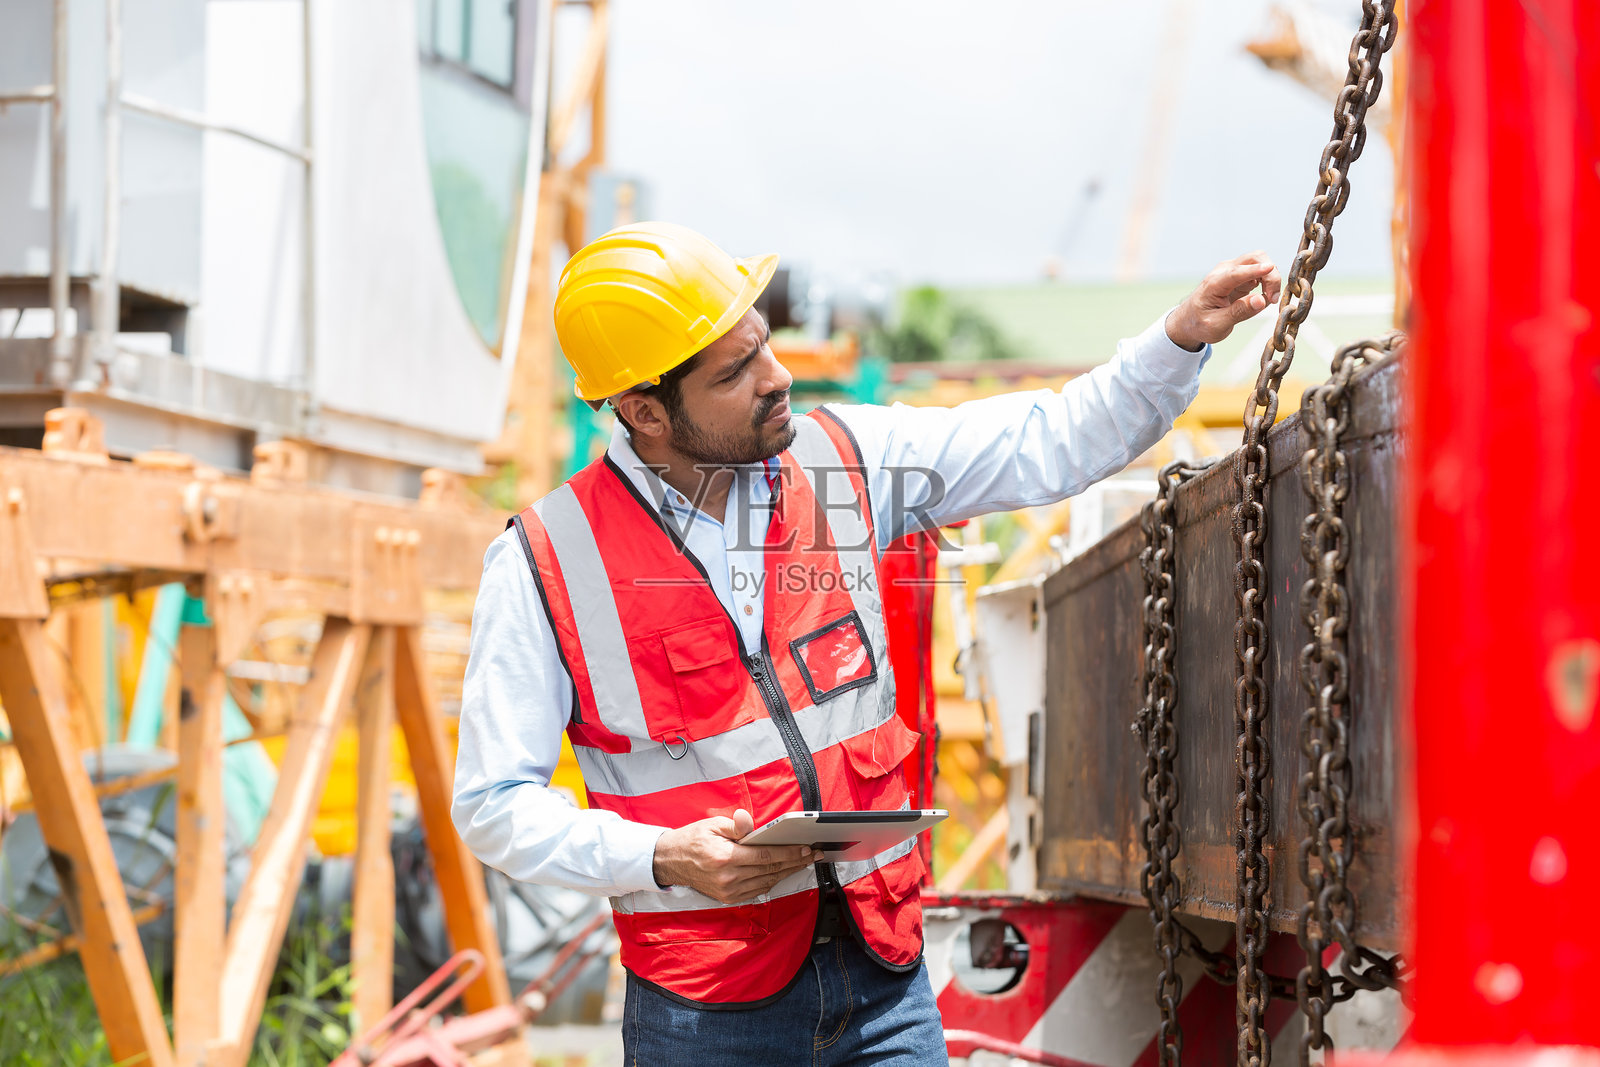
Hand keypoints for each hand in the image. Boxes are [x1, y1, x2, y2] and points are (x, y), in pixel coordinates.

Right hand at [652, 809, 820, 903]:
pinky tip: (784, 871)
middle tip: (814, 854)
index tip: (806, 848)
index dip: (789, 852)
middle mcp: (729, 878)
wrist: (670, 862)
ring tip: (804, 862)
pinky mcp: (729, 898)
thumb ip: (735, 826)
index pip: (766, 856)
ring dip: (788, 872)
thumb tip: (749, 822)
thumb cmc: (693, 839)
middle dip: (796, 861)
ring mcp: (729, 891)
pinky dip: (773, 881)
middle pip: (771, 870)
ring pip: (767, 882)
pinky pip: (758, 890)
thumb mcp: (712, 825)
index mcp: (725, 858)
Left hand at [1165, 251, 1282, 350]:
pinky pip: (1260, 271)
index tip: (1270, 268)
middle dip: (1269, 274)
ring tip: (1270, 299)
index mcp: (1214, 283)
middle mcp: (1224, 271)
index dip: (1254, 270)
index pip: (1236, 272)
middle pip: (1254, 259)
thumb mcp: (1216, 325)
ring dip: (1271, 278)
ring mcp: (1234, 271)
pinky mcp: (1242, 276)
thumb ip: (1239, 312)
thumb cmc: (1200, 323)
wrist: (1189, 320)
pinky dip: (1268, 281)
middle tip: (1272, 298)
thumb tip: (1261, 300)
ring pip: (1260, 262)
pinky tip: (1265, 297)